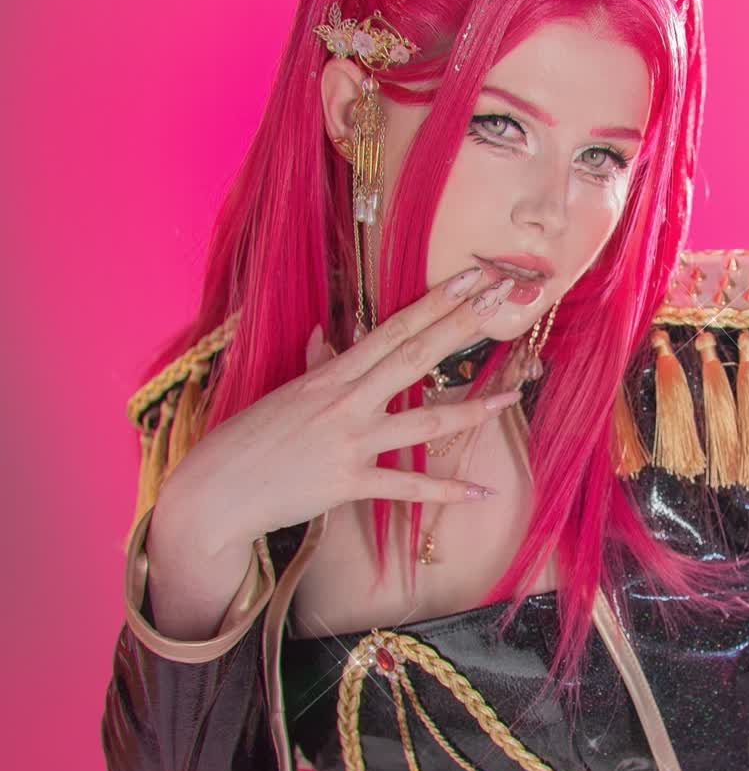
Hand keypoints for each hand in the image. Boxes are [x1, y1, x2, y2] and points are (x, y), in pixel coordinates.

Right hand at [155, 264, 542, 552]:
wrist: (214, 489)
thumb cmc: (247, 440)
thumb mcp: (283, 394)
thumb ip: (314, 365)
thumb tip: (325, 337)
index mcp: (331, 374)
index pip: (393, 329)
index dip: (435, 302)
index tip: (471, 278)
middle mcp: (346, 401)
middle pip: (415, 356)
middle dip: (461, 326)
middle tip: (502, 300)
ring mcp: (349, 441)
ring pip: (422, 421)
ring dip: (471, 411)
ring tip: (511, 399)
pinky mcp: (348, 483)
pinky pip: (405, 487)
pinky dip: (444, 492)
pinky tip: (480, 492)